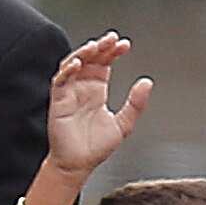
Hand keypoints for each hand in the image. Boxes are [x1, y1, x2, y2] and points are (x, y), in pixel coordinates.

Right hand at [42, 33, 147, 180]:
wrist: (79, 165)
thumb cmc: (96, 147)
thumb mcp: (124, 124)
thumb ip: (136, 104)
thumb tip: (147, 83)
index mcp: (97, 90)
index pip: (105, 63)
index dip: (113, 51)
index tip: (125, 45)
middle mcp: (83, 87)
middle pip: (90, 58)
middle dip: (100, 46)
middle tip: (112, 39)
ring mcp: (69, 92)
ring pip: (73, 64)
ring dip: (83, 53)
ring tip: (95, 46)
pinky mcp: (58, 100)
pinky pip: (60, 80)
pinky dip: (67, 70)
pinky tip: (77, 64)